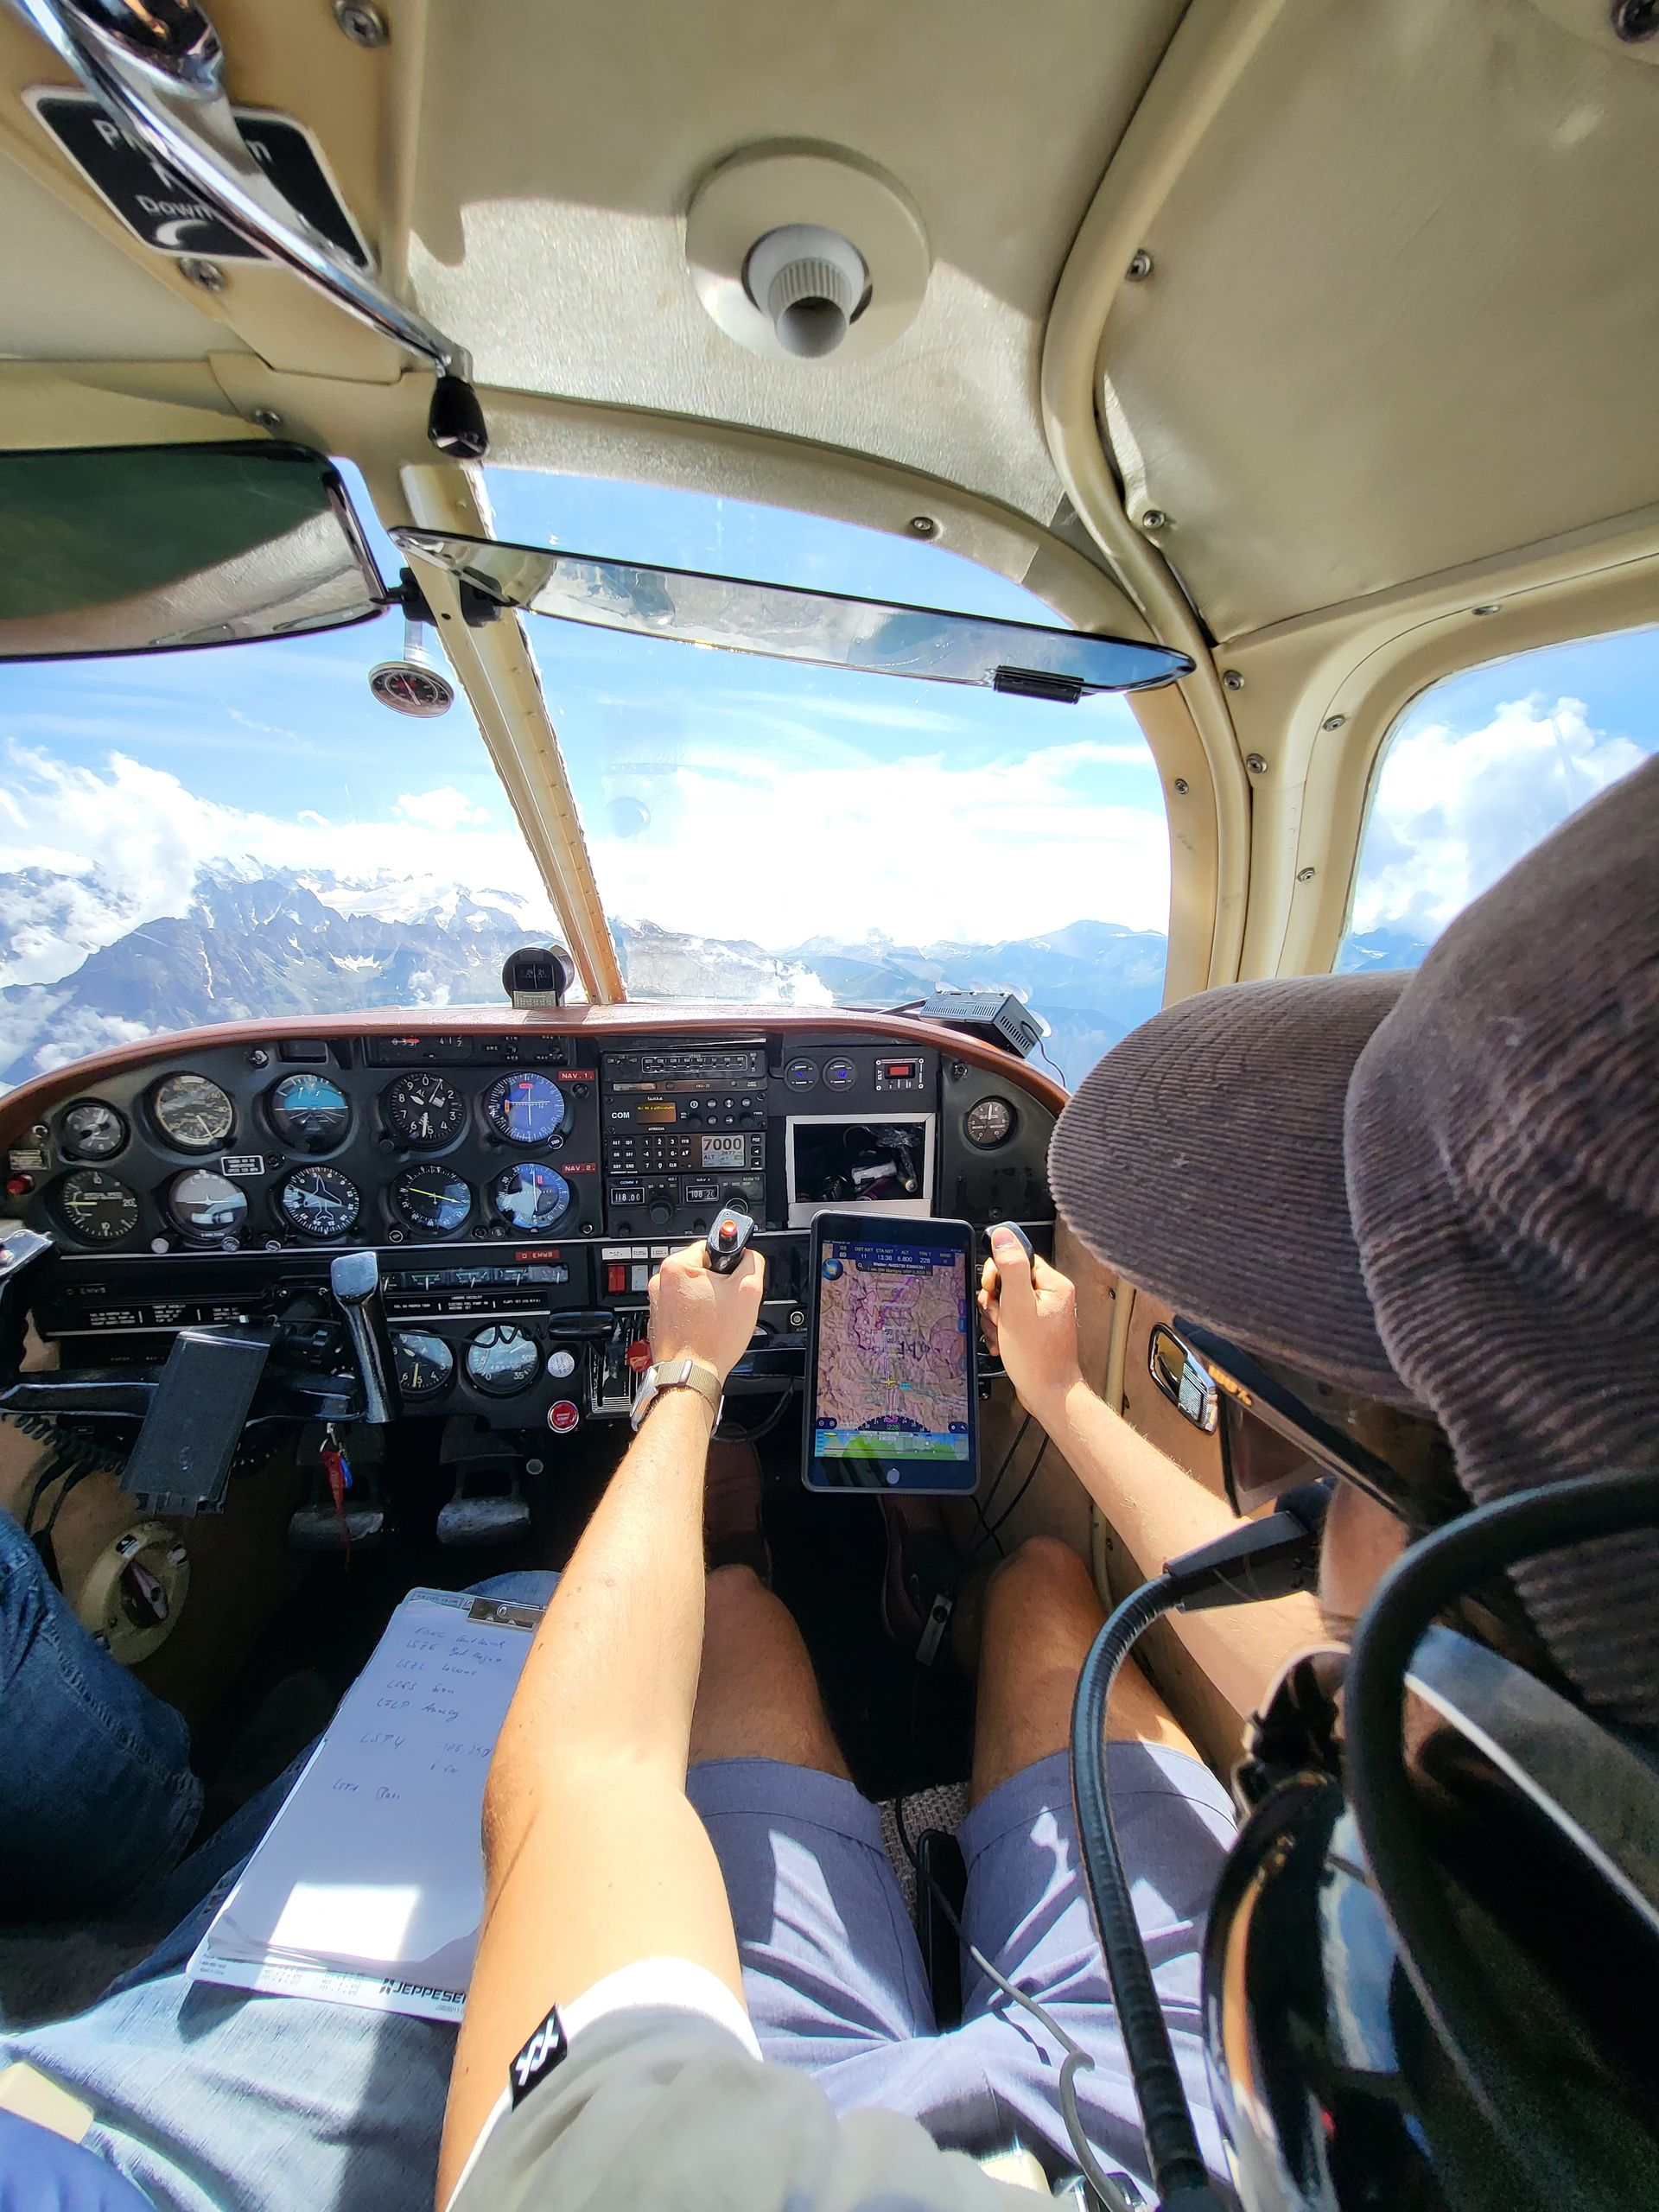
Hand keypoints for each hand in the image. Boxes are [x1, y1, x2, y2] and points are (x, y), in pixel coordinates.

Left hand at [648, 1237, 766, 1385]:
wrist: (691, 1374)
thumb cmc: (713, 1339)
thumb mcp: (749, 1292)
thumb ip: (752, 1263)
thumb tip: (749, 1254)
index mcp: (678, 1266)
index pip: (711, 1244)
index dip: (730, 1261)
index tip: (734, 1276)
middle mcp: (661, 1280)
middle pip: (701, 1268)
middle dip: (718, 1283)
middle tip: (728, 1303)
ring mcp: (658, 1300)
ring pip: (693, 1288)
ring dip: (707, 1299)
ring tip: (716, 1319)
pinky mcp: (659, 1317)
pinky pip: (683, 1305)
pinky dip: (695, 1313)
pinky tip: (705, 1327)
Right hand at [978, 1228, 1082, 1422]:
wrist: (1047, 1394)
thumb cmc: (1038, 1357)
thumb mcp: (1018, 1307)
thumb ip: (1011, 1268)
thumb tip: (1003, 1236)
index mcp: (1053, 1284)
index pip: (1017, 1259)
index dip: (999, 1275)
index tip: (995, 1291)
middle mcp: (1050, 1296)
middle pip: (1007, 1281)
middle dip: (995, 1301)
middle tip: (1001, 1317)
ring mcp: (1041, 1314)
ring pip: (1004, 1302)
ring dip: (995, 1318)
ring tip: (1003, 1334)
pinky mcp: (1032, 1329)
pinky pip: (1007, 1320)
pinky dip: (1000, 1331)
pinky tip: (1003, 1343)